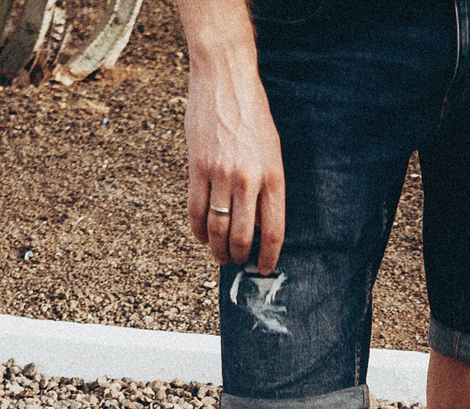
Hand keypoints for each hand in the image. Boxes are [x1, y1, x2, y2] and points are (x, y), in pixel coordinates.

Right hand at [185, 62, 284, 272]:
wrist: (226, 79)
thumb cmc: (252, 113)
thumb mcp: (272, 150)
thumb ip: (267, 186)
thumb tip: (260, 223)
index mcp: (273, 175)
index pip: (273, 230)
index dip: (268, 255)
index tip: (263, 268)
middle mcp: (248, 178)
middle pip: (243, 236)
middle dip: (239, 257)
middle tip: (237, 262)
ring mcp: (221, 174)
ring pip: (217, 228)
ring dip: (218, 249)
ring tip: (219, 255)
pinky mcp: (197, 168)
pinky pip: (196, 211)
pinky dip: (198, 231)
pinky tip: (202, 236)